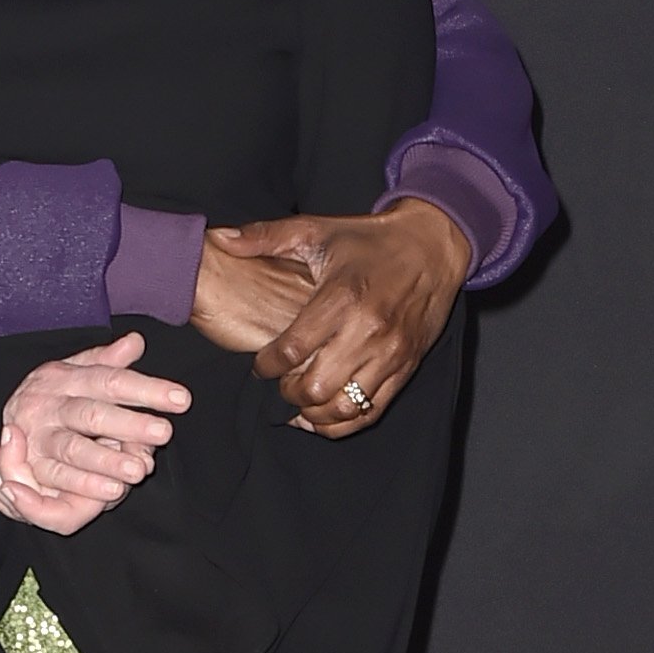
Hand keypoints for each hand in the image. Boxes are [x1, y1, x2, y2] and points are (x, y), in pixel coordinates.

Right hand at [0, 333, 189, 535]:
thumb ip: (106, 361)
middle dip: (129, 424)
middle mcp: (49, 406)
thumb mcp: (76, 373)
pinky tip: (113, 491)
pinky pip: (58, 479)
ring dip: (106, 460)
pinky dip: (84, 485)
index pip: (109, 380)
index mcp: (65, 378)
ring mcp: (37, 438)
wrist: (4, 426)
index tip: (182, 399)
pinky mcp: (29, 469)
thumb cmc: (53, 399)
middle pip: (91, 414)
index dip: (145, 389)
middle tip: (164, 432)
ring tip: (140, 469)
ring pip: (73, 449)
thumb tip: (136, 341)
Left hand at [210, 199, 472, 436]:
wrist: (433, 245)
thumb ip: (265, 237)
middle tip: (280, 384)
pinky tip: (323, 416)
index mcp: (342, 297)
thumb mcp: (317, 229)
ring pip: (343, 407)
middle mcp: (368, 329)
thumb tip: (220, 238)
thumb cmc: (369, 240)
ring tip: (300, 401)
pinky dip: (343, 423)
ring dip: (314, 412)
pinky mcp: (407, 367)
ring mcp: (391, 352)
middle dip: (288, 393)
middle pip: (315, 387)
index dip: (266, 366)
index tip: (260, 365)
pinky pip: (372, 412)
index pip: (292, 350)